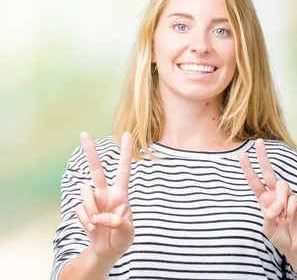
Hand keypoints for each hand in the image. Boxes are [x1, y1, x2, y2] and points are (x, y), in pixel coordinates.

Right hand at [75, 132, 134, 261]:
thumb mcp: (127, 232)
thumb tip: (100, 217)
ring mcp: (93, 201)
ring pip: (85, 193)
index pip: (123, 170)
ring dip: (91, 209)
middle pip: (96, 170)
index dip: (126, 153)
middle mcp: (106, 193)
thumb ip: (118, 223)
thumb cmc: (123, 238)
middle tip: (83, 133)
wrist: (108, 251)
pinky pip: (80, 211)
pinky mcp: (83, 210)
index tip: (128, 134)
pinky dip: (86, 222)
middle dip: (90, 152)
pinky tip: (93, 228)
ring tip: (98, 224)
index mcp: (121, 194)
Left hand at [238, 139, 296, 255]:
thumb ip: (269, 215)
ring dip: (281, 202)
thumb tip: (277, 204)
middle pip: (269, 172)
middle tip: (258, 142)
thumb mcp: (267, 228)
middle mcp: (275, 194)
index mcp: (264, 199)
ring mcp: (288, 196)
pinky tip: (291, 218)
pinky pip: (293, 199)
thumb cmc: (279, 236)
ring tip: (282, 217)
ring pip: (283, 186)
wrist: (294, 246)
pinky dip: (290, 210)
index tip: (241, 155)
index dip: (248, 168)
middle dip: (263, 157)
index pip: (254, 181)